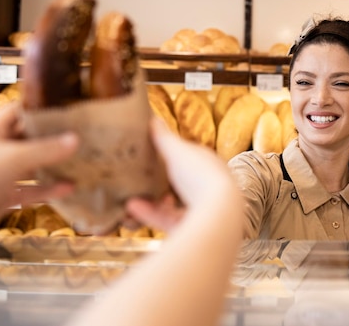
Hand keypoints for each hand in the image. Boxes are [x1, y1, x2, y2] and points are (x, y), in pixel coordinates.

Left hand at [0, 103, 78, 250]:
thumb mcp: (14, 157)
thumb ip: (46, 149)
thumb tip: (76, 139)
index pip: (19, 111)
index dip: (40, 108)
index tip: (65, 108)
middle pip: (28, 139)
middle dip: (52, 138)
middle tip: (78, 135)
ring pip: (31, 166)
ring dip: (52, 165)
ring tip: (78, 161)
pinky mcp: (1, 196)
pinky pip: (30, 190)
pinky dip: (48, 190)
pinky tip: (68, 188)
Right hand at [125, 118, 233, 232]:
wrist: (218, 216)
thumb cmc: (201, 176)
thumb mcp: (177, 151)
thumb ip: (163, 137)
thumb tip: (153, 118)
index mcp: (211, 165)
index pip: (193, 157)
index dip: (174, 154)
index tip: (154, 153)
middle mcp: (211, 188)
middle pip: (184, 183)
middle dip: (163, 181)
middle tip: (141, 176)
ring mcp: (203, 211)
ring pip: (175, 205)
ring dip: (153, 200)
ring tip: (131, 195)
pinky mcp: (193, 229)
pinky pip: (169, 221)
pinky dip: (151, 214)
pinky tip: (132, 208)